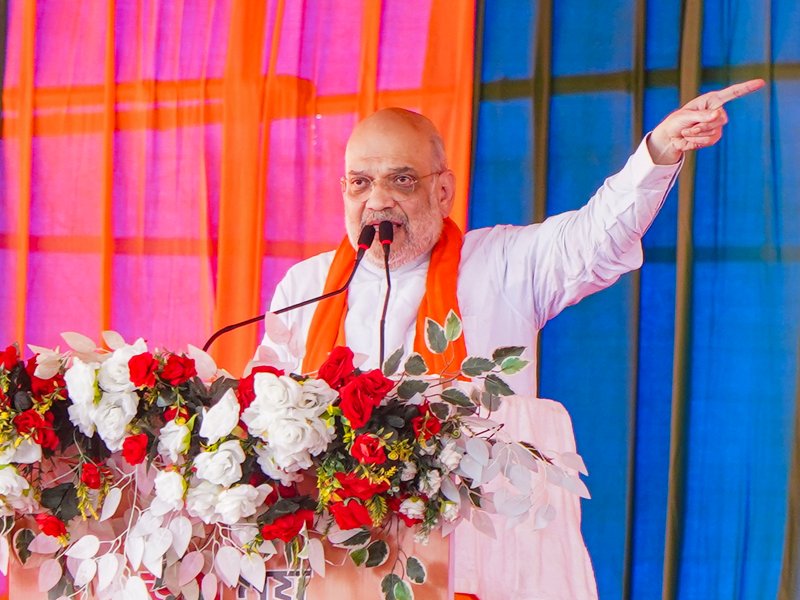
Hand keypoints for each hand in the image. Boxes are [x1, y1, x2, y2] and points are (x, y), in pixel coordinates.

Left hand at [647, 79, 765, 164]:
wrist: (671, 137)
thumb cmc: (676, 121)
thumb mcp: (685, 115)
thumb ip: (701, 115)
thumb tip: (719, 114)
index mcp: (711, 100)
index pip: (732, 93)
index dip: (747, 88)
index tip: (761, 82)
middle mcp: (717, 111)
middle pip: (720, 119)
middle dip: (702, 125)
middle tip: (689, 127)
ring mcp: (717, 125)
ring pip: (714, 131)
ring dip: (697, 134)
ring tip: (688, 131)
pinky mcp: (714, 137)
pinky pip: (710, 140)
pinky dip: (698, 141)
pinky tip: (691, 138)